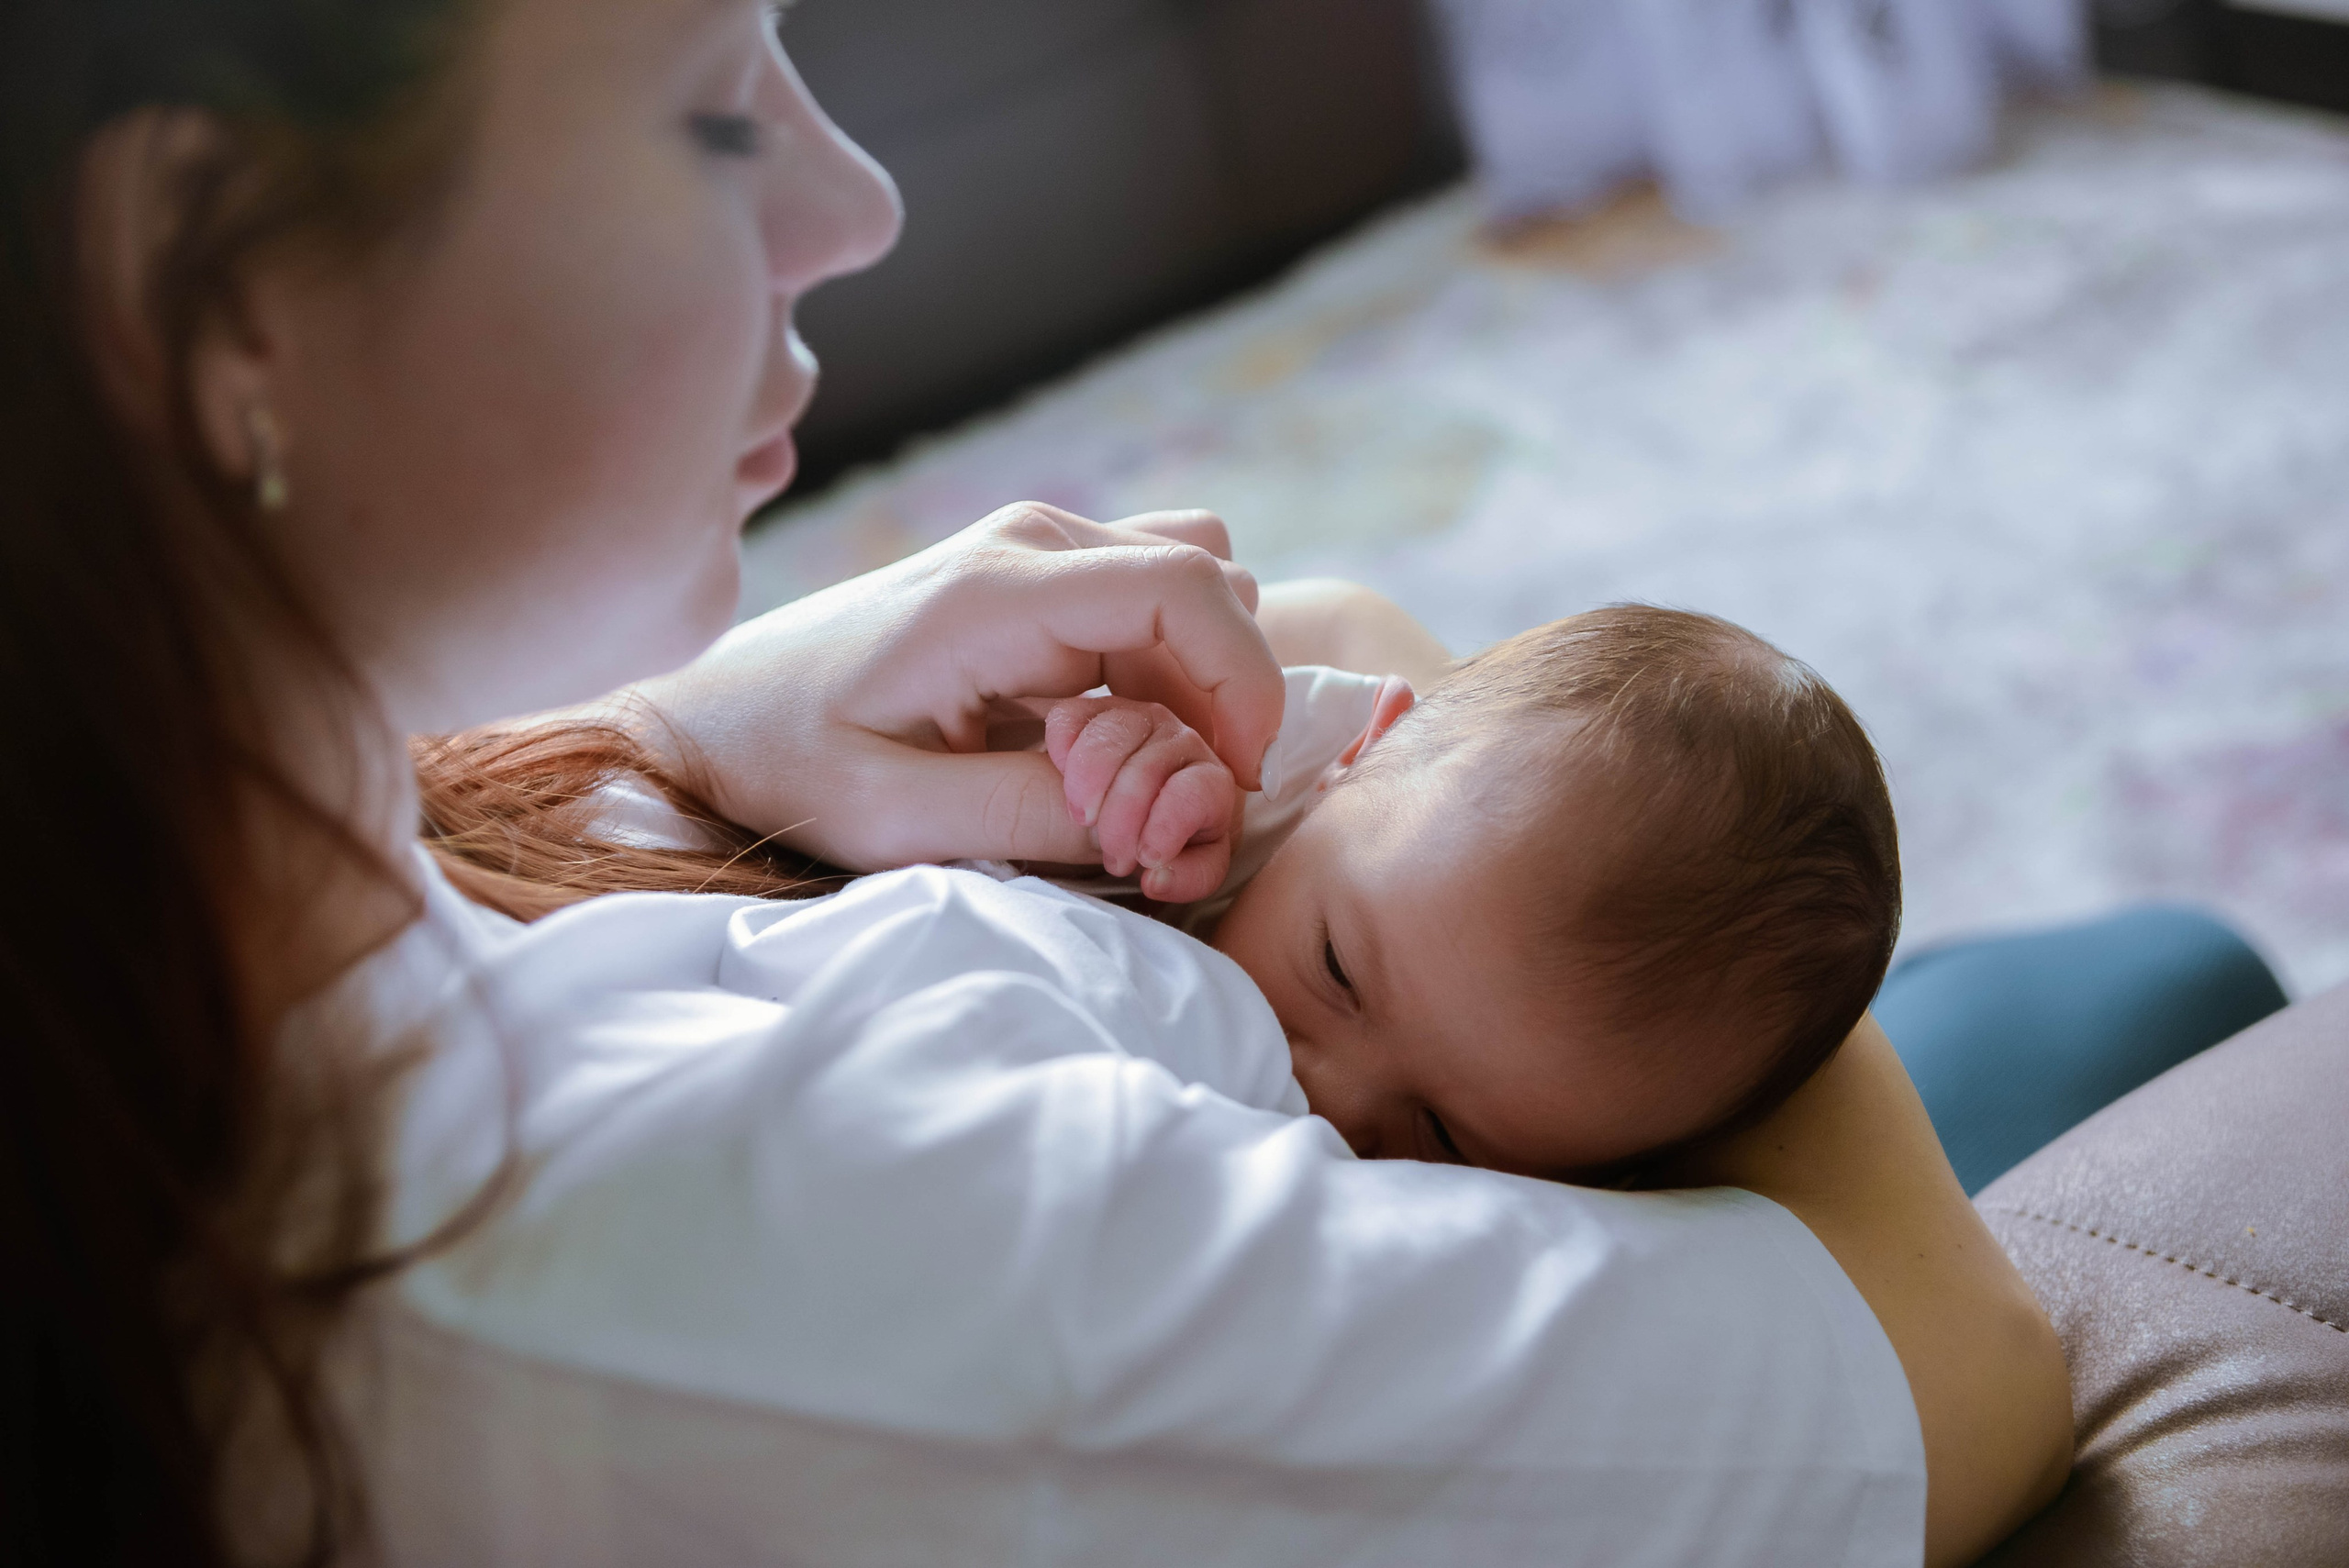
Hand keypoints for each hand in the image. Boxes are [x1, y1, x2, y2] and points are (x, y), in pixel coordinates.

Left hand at [625, 503, 1281, 871]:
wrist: (716, 714)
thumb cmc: (788, 766)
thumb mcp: (896, 819)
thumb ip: (1032, 815)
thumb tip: (1157, 811)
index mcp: (994, 590)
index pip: (1186, 587)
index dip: (1245, 684)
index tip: (1238, 777)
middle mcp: (1030, 542)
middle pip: (1210, 589)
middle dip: (1220, 704)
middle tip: (1160, 805)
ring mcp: (1036, 548)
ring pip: (1195, 591)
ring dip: (1194, 687)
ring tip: (1127, 778)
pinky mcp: (1037, 576)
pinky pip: (1153, 606)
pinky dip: (1164, 677)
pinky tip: (1103, 747)